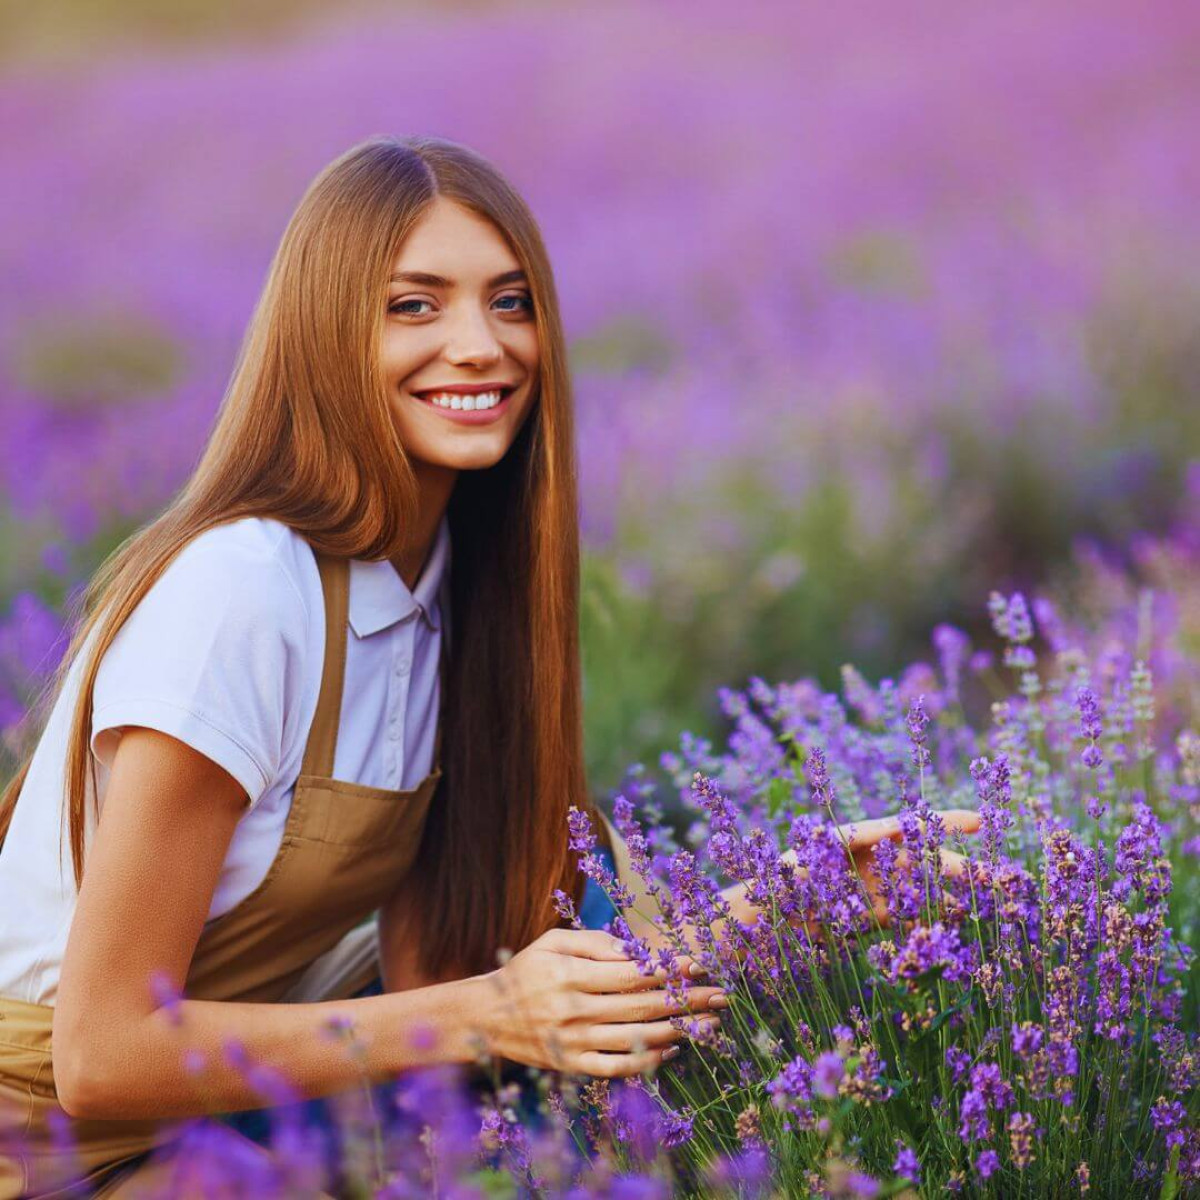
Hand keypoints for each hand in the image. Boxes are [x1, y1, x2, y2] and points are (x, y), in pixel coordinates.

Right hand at [477, 929, 726, 1076]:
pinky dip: (647, 1062)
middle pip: (641, 1006)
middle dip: (686, 1000)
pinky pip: (617, 1068)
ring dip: (677, 1030)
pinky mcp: (572, 1066)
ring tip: (709, 1024)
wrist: (487, 1018)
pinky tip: (672, 1051)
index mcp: (569, 974)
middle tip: (721, 995)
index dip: (668, 969)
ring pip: (635, 1038)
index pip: (630, 973)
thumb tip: (635, 950)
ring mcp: (574, 1042)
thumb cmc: (527, 971)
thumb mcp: (553, 942)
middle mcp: (573, 1010)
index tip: (700, 964)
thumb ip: (594, 942)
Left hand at [786, 807, 982, 929]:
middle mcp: (879, 861)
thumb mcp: (822, 845)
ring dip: (954, 897)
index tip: (980, 820)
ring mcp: (879, 889)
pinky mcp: (873, 916)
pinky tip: (952, 925)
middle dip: (964, 868)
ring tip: (987, 903)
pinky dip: (930, 921)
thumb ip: (858, 836)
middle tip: (998, 876)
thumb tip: (894, 826)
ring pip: (926, 891)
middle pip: (930, 862)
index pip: (915, 826)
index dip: (948, 822)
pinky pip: (908, 917)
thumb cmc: (790, 866)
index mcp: (869, 836)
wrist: (768, 908)